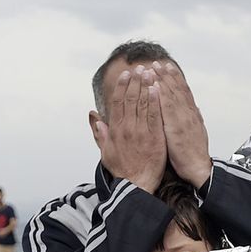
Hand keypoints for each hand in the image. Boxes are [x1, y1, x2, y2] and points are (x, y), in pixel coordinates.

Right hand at [94, 66, 165, 192]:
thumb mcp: (105, 151)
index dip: (122, 86)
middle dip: (135, 81)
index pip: (118, 102)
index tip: (126, 74)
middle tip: (140, 67)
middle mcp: (127, 127)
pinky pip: (155, 116)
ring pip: (143, 104)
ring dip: (146, 86)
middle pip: (131, 98)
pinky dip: (155, 101)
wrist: (136, 184)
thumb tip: (93, 115)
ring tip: (150, 72)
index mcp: (116, 129)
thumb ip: (99, 132)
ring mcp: (141, 132)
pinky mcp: (155, 137)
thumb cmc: (121, 169)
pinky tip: (157, 89)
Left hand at [156, 62, 211, 187]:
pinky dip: (161, 95)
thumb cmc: (193, 154)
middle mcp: (188, 113)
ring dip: (162, 80)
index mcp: (192, 115)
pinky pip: (167, 108)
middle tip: (157, 63)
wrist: (197, 167)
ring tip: (154, 68)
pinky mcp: (176, 127)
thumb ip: (194, 119)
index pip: (183, 92)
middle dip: (166, 75)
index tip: (167, 68)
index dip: (175, 79)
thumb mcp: (196, 132)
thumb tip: (195, 109)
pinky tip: (155, 86)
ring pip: (172, 94)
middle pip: (177, 89)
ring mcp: (183, 119)